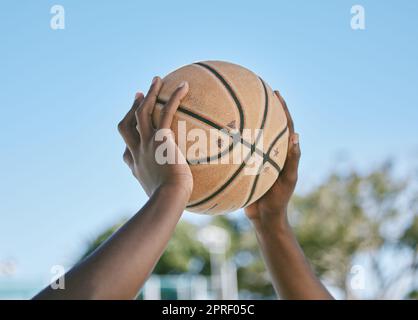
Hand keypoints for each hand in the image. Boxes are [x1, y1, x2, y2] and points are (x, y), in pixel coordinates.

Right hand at [118, 77, 192, 198]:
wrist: (168, 199)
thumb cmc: (171, 204)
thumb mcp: (167, 200)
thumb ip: (172, 196)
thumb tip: (185, 202)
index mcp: (137, 168)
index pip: (127, 153)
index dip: (129, 141)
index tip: (134, 133)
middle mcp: (137, 153)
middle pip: (126, 127)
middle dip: (131, 110)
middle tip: (138, 96)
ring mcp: (146, 144)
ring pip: (141, 113)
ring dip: (148, 94)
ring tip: (156, 79)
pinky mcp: (160, 138)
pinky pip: (165, 112)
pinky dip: (173, 97)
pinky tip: (184, 86)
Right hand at [245, 91, 300, 227]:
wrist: (264, 217)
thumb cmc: (279, 199)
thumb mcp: (288, 179)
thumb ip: (292, 159)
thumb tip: (296, 135)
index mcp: (284, 152)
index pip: (285, 125)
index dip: (282, 108)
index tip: (275, 92)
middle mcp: (271, 152)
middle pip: (267, 126)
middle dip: (263, 109)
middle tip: (254, 92)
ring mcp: (257, 159)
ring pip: (251, 137)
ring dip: (245, 123)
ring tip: (234, 108)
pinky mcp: (246, 168)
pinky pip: (238, 152)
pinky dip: (232, 143)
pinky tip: (219, 137)